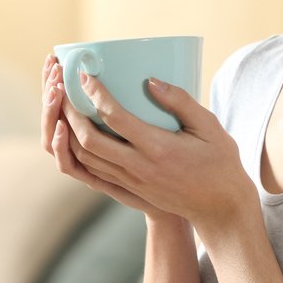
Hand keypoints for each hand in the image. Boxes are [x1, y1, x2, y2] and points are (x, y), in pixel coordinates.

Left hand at [40, 53, 250, 230]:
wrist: (219, 207)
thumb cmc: (219, 163)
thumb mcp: (209, 127)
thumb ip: (180, 101)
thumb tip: (150, 81)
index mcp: (159, 148)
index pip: (116, 118)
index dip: (96, 94)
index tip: (86, 75)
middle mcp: (139, 167)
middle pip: (90, 141)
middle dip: (71, 114)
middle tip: (65, 90)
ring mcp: (131, 181)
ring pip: (86, 159)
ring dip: (69, 133)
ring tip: (63, 108)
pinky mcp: (129, 189)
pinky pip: (93, 171)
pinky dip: (78, 152)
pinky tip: (74, 134)